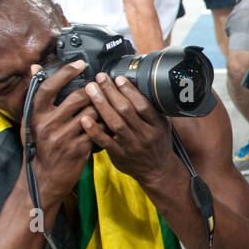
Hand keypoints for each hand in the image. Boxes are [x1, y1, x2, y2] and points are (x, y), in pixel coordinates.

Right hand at [22, 60, 96, 213]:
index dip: (65, 72)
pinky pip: (97, 130)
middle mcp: (47, 125)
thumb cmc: (39, 148)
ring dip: (101, 108)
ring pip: (91, 113)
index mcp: (35, 115)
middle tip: (101, 90)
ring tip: (106, 107)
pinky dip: (104, 125)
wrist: (43, 180)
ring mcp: (63, 137)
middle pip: (77, 97)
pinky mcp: (78, 149)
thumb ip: (36, 97)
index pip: (48, 87)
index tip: (80, 63)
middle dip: (93, 92)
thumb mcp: (31, 123)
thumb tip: (34, 68)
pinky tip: (107, 124)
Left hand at [77, 72, 173, 186]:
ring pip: (114, 123)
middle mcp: (145, 135)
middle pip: (126, 110)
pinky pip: (104, 141)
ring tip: (91, 90)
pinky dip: (94, 130)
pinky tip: (84, 118)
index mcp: (157, 125)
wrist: (157, 170)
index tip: (118, 78)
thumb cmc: (158, 144)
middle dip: (111, 92)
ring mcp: (131, 145)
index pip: (143, 105)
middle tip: (100, 78)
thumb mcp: (163, 125)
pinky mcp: (118, 155)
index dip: (130, 91)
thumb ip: (153, 109)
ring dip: (101, 104)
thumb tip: (140, 86)